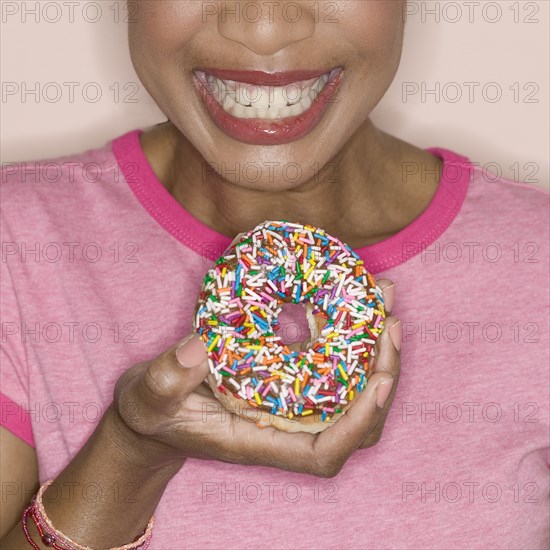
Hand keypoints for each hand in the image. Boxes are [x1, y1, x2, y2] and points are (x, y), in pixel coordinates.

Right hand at [111, 280, 400, 477]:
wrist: (155, 410)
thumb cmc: (153, 412)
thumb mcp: (150, 396)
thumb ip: (168, 379)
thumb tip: (199, 346)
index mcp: (261, 442)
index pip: (325, 453)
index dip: (357, 424)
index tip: (377, 382)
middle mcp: (286, 428)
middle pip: (356, 420)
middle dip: (382, 375)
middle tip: (388, 320)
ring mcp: (290, 405)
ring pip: (352, 392)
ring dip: (375, 350)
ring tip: (381, 299)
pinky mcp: (286, 381)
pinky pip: (330, 365)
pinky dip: (349, 336)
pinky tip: (350, 298)